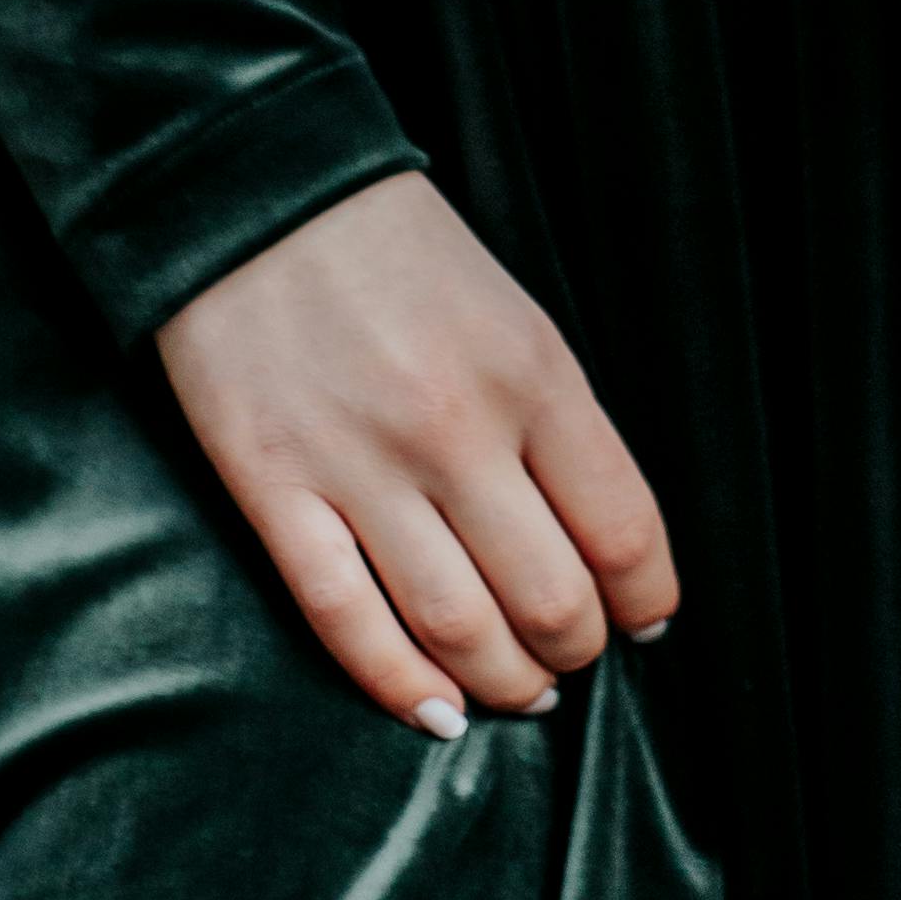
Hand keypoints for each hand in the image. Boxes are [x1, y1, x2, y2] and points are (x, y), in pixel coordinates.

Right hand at [157, 168, 677, 736]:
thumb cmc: (396, 253)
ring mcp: (360, 465)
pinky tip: (435, 710)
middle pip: (549, 599)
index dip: (646, 601)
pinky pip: (344, 618)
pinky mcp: (273, 489)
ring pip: (457, 627)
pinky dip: (398, 684)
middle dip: (573, 652)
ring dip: (502, 684)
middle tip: (569, 658)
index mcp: (534, 375)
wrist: (255, 189)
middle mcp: (457, 429)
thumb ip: (556, 424)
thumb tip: (602, 546)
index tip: (645, 621)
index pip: (623, 532)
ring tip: (515, 691)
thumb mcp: (513, 316)